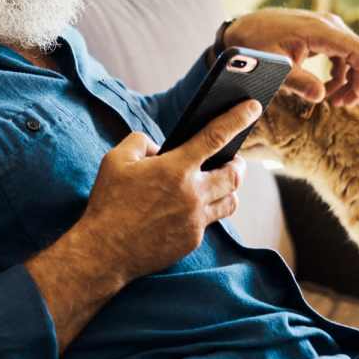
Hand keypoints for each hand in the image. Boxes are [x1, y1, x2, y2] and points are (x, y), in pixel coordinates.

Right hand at [73, 99, 258, 283]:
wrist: (105, 251)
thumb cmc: (108, 203)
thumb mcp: (115, 160)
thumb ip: (140, 142)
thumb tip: (159, 148)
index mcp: (175, 168)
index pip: (216, 136)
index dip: (238, 118)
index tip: (253, 106)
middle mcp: (192, 194)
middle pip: (235, 174)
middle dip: (238, 163)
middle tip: (233, 159)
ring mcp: (195, 220)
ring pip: (231, 201)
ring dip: (229, 189)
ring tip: (217, 184)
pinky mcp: (192, 240)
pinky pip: (210, 221)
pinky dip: (206, 211)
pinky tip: (189, 209)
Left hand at [223, 8, 358, 106]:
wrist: (243, 29)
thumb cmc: (256, 45)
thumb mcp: (275, 66)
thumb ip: (297, 81)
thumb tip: (320, 96)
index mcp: (320, 30)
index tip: (357, 96)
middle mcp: (329, 25)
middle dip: (358, 81)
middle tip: (344, 104)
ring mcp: (327, 28)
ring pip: (354, 55)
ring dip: (349, 79)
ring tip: (334, 101)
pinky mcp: (322, 35)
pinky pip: (342, 54)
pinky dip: (340, 73)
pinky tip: (327, 89)